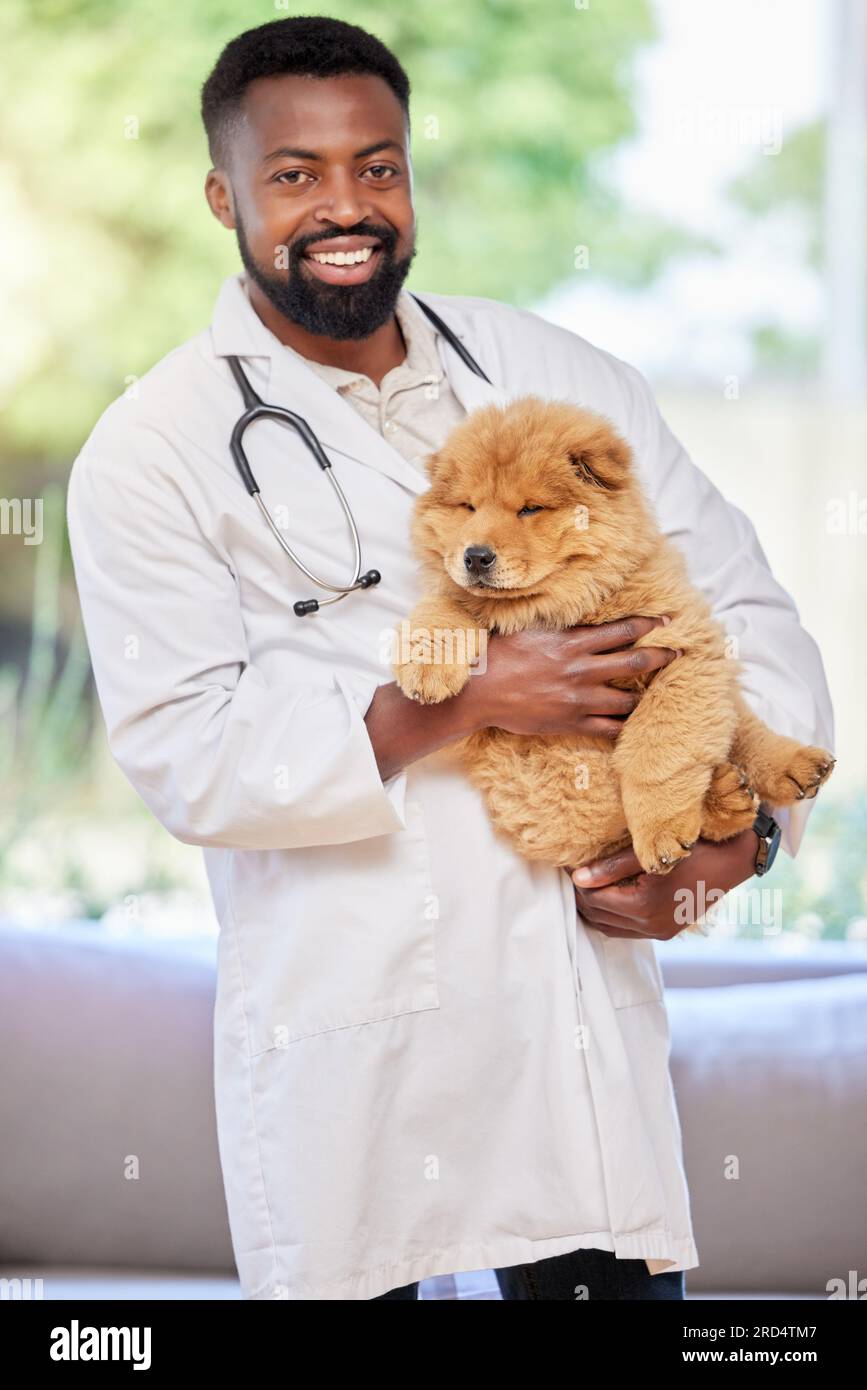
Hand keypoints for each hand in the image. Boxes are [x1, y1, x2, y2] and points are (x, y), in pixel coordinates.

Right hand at [462, 615, 680, 738]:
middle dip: (661, 656)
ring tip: (657, 694)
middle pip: (635, 661)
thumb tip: (575, 612)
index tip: (666, 620)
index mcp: (573, 643)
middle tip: (680, 653)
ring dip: (644, 696)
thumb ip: (559, 626)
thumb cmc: (500, 655)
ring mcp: (579, 699)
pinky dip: (623, 726)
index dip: (648, 623)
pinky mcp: (571, 723)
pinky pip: (608, 728)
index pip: (622, 630)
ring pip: (627, 699)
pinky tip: (633, 725)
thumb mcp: (531, 629)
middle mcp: (582, 669)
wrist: (480, 690)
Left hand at [565, 829, 757, 939]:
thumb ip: (611, 867)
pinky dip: (612, 916)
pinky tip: (610, 896)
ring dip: (595, 909)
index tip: (569, 865)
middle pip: (598, 916)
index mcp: (643, 906)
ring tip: (587, 885)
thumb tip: (577, 877)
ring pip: (609, 927)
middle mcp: (650, 926)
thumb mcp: (648, 852)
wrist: (731, 860)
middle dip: (582, 896)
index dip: (577, 883)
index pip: (593, 899)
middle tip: (573, 874)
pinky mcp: (665, 932)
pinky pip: (627, 930)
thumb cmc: (692, 847)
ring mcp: (659, 932)